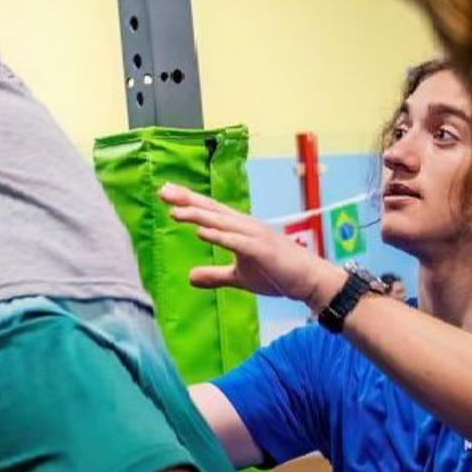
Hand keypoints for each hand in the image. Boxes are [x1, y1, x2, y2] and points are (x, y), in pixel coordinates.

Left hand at [160, 183, 345, 310]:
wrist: (309, 280)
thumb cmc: (277, 273)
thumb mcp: (239, 277)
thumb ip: (215, 275)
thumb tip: (190, 277)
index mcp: (239, 228)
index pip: (209, 211)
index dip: (188, 201)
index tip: (165, 192)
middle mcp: (245, 226)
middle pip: (212, 209)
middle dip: (187, 200)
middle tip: (162, 191)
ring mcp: (254, 236)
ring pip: (221, 222)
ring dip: (198, 215)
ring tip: (175, 212)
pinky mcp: (262, 250)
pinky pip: (237, 242)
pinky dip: (219, 236)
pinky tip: (201, 232)